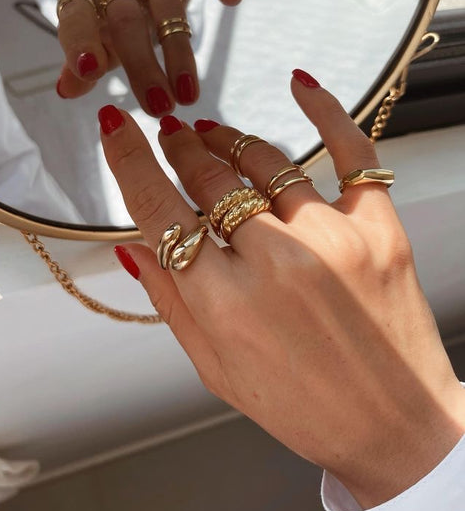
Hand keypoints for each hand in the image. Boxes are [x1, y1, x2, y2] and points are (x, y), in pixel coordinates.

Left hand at [56, 0, 240, 114]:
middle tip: (158, 107)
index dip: (81, 40)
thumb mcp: (93, 45)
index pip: (75, 12)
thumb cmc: (109, 23)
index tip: (90, 72)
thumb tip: (66, 90)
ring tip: (187, 95)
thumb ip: (78, 66)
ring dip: (178, 53)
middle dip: (142, 66)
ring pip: (165, 4)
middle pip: (126, 17)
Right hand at [99, 70, 464, 508]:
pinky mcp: (378, 227)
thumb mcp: (215, 369)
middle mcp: (275, 262)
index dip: (129, 160)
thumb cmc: (304, 406)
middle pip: (208, 177)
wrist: (395, 425)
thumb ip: (170, 303)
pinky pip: (352, 152)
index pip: (158, 210)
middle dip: (179, 147)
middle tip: (170, 134)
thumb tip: (132, 247)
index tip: (116, 127)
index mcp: (226, 304)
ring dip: (227, 140)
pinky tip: (300, 86)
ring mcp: (332, 238)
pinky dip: (325, 111)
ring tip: (209, 133)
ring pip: (265, 162)